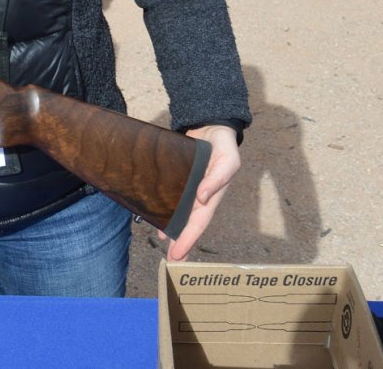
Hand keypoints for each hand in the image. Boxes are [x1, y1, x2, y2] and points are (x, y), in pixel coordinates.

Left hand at [159, 125, 240, 261]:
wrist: (211, 124)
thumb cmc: (223, 144)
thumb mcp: (228, 159)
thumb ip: (218, 178)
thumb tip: (204, 198)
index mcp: (213, 195)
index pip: (199, 222)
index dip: (189, 239)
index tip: (178, 254)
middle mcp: (201, 195)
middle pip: (189, 222)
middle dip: (180, 240)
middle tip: (170, 258)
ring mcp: (190, 187)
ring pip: (180, 212)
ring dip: (172, 227)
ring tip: (162, 241)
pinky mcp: (179, 177)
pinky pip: (171, 196)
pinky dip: (164, 206)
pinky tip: (155, 213)